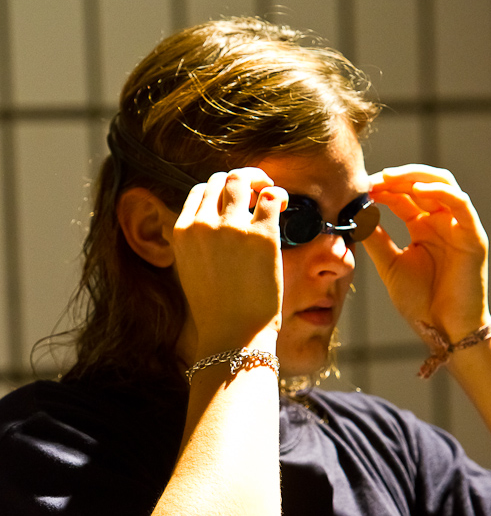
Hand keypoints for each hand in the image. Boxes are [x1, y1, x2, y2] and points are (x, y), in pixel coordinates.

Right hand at [171, 168, 287, 354]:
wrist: (233, 335)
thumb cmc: (217, 310)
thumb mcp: (191, 270)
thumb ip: (197, 242)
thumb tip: (213, 222)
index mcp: (181, 232)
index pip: (200, 191)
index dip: (220, 190)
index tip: (236, 201)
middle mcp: (203, 225)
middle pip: (221, 179)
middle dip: (241, 180)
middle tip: (258, 191)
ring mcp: (231, 228)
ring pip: (243, 179)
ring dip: (260, 180)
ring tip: (272, 194)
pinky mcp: (261, 236)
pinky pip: (272, 196)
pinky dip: (280, 195)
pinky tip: (284, 206)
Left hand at [363, 164, 490, 341]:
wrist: (443, 329)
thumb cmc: (420, 301)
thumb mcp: (390, 265)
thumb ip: (376, 239)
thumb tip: (356, 215)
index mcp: (422, 227)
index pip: (402, 196)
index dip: (382, 188)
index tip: (360, 187)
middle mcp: (441, 221)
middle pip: (421, 183)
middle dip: (396, 177)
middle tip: (372, 179)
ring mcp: (459, 226)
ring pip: (443, 184)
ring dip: (416, 177)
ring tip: (391, 178)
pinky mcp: (473, 235)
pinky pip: (460, 204)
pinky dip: (440, 191)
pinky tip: (417, 190)